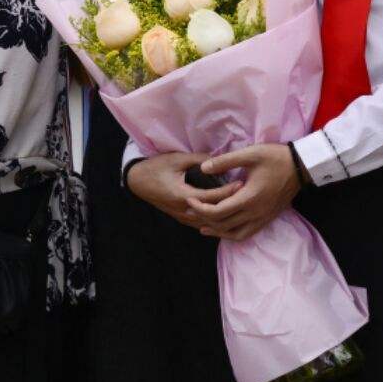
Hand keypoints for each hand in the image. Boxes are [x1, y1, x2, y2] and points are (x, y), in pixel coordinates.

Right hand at [126, 152, 240, 228]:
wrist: (137, 180)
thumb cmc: (156, 167)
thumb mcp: (177, 159)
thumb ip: (198, 159)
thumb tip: (218, 158)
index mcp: (183, 196)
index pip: (212, 197)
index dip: (228, 191)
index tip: (242, 183)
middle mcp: (183, 211)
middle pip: (212, 213)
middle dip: (229, 205)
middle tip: (245, 196)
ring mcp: (181, 217)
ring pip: (207, 222)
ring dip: (222, 214)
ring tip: (237, 205)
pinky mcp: (180, 217)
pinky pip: (200, 222)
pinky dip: (213, 219)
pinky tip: (223, 214)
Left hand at [191, 144, 301, 240]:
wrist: (301, 167)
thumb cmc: (275, 158)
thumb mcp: (250, 154)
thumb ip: (225, 162)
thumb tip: (202, 168)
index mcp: (249, 198)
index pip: (218, 212)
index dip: (200, 208)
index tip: (189, 200)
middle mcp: (255, 213)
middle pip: (223, 224)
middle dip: (203, 218)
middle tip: (190, 210)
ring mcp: (262, 218)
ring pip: (234, 234)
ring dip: (217, 231)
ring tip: (203, 226)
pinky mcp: (267, 219)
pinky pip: (246, 234)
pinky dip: (232, 235)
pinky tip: (225, 230)